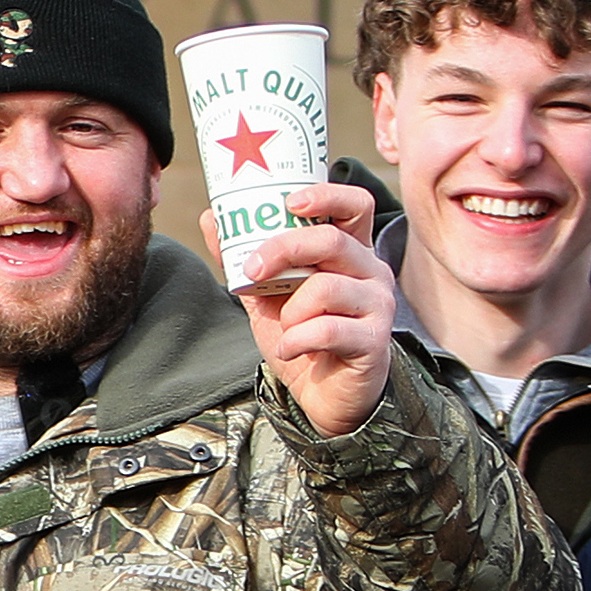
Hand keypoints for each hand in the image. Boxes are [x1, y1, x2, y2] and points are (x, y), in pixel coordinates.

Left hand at [234, 179, 395, 437]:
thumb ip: (243, 256)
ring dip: (290, 310)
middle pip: (331, 240)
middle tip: (253, 269)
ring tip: (285, 326)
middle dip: (283, 250)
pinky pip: (327, 330)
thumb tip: (212, 217)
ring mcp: (378, 304)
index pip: (354, 204)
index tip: (291, 202)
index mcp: (349, 250)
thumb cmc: (302, 335)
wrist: (323, 395)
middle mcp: (371, 270)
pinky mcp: (374, 340)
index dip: (326, 195)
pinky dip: (296, 341)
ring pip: (327, 288)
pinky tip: (289, 349)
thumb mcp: (266, 293)